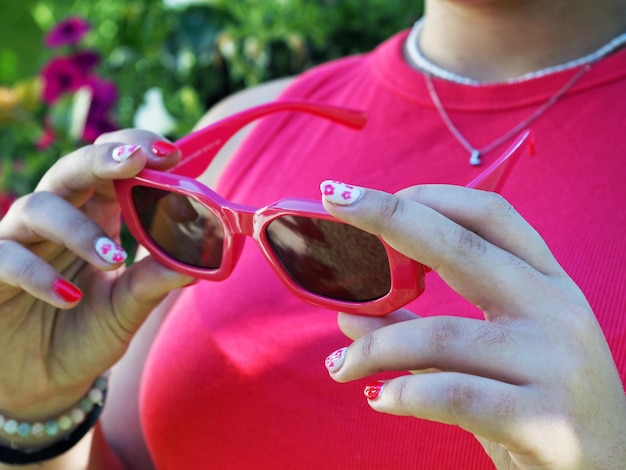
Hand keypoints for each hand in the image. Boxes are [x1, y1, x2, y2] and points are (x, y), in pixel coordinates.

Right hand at [0, 131, 192, 419]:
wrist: (43, 382)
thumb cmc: (86, 334)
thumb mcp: (126, 308)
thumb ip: (153, 282)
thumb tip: (196, 263)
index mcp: (96, 219)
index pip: (113, 170)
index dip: (138, 152)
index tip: (172, 154)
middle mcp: (57, 221)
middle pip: (73, 170)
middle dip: (103, 159)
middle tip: (135, 160)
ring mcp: (20, 242)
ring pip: (38, 207)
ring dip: (79, 228)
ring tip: (114, 258)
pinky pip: (6, 257)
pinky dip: (37, 273)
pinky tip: (69, 298)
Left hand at [322, 184, 625, 469]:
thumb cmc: (539, 404)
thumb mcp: (488, 358)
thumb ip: (419, 331)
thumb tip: (349, 314)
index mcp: (547, 285)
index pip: (489, 215)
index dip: (428, 195)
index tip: (373, 196)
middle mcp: (556, 311)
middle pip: (461, 246)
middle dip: (389, 217)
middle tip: (334, 202)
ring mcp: (557, 362)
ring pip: (440, 333)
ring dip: (375, 347)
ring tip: (340, 365)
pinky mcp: (547, 419)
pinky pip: (453, 393)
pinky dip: (403, 393)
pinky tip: (378, 397)